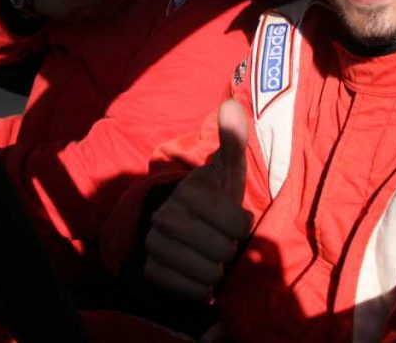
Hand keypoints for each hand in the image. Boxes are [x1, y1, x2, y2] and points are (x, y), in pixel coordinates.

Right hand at [144, 99, 252, 300]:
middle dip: (228, 248)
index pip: (238, 225)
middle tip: (221, 239)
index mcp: (189, 192)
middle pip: (222, 251)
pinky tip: (200, 274)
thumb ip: (232, 139)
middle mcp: (166, 217)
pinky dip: (201, 288)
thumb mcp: (227, 169)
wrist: (181, 224)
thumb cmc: (214, 196)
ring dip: (216, 270)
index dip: (244, 226)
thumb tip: (231, 104)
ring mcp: (155, 245)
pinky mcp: (151, 270)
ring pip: (206, 273)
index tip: (236, 219)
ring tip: (212, 256)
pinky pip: (189, 291)